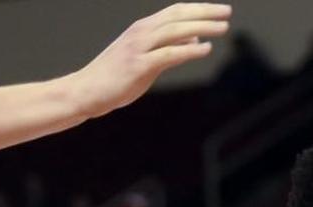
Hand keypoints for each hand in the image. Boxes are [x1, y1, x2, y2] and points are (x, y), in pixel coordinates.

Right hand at [73, 4, 231, 117]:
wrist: (86, 92)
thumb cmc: (114, 78)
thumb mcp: (145, 59)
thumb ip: (169, 48)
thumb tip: (194, 40)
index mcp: (142, 29)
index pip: (175, 11)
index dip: (198, 9)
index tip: (218, 10)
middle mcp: (141, 33)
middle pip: (178, 16)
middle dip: (205, 13)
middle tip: (227, 12)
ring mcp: (139, 48)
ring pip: (175, 31)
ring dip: (201, 28)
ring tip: (222, 29)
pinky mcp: (138, 66)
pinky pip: (169, 54)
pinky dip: (189, 50)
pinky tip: (205, 49)